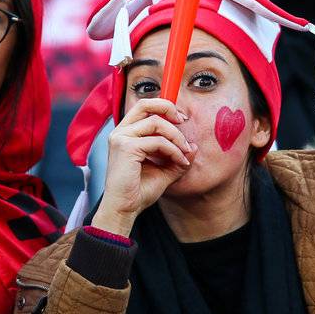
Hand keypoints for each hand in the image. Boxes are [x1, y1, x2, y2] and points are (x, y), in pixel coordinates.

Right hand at [92, 98, 195, 235]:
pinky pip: (158, 141)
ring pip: (156, 123)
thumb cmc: (139, 191)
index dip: (164, 107)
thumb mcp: (164, 171)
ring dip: (176, 137)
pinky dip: (173, 150)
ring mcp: (121, 138)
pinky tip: (180, 162)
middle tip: (184, 122)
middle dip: (168, 108)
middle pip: (145, 104)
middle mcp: (120, 132)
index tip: (181, 120)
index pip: (144, 107)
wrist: (125, 209)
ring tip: (185, 154)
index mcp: (125, 133)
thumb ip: (177, 156)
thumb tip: (194, 146)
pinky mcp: (126, 148)